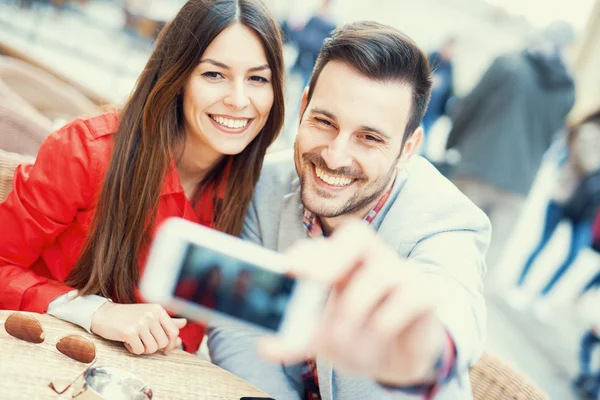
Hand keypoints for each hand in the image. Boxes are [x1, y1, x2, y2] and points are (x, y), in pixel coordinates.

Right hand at [91, 303, 186, 354]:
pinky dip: (133, 350)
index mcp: (158, 310)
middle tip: (143, 342)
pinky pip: (139, 350)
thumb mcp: (149, 314)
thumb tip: (184, 323)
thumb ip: (167, 320)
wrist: (104, 315)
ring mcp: (141, 323)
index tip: (165, 349)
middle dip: (154, 347)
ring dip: (143, 349)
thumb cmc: (128, 316)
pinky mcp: (130, 332)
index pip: (174, 331)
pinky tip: (127, 342)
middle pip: (163, 343)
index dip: (171, 344)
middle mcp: (151, 315)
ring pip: (152, 348)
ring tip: (135, 341)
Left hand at [260, 220, 445, 386]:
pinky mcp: (425, 293)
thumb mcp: (322, 340)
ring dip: (357, 308)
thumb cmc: (356, 336)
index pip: (323, 245)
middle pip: (358, 236)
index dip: (305, 253)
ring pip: (382, 272)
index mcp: (341, 264)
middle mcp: (371, 260)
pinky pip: (410, 296)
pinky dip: (388, 319)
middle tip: (317, 280)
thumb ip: (295, 340)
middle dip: (335, 256)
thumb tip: (264, 346)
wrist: (396, 360)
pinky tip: (381, 336)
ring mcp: (401, 273)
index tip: (287, 269)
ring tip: (343, 338)